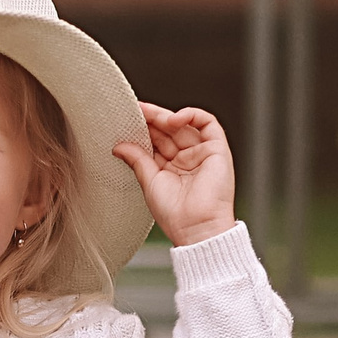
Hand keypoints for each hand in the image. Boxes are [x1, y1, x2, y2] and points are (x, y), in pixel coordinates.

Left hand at [113, 103, 238, 247]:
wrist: (196, 227)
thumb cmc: (175, 214)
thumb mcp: (149, 182)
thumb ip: (137, 160)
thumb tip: (119, 145)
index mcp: (171, 168)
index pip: (157, 141)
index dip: (144, 128)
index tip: (129, 117)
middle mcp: (187, 159)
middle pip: (169, 131)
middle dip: (153, 119)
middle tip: (136, 110)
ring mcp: (202, 153)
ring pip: (185, 125)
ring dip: (167, 117)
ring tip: (151, 116)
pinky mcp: (218, 149)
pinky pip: (208, 123)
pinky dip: (192, 115)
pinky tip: (174, 118)